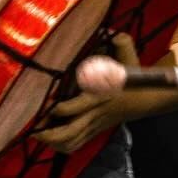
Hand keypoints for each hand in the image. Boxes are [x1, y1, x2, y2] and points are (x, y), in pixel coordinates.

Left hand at [36, 33, 137, 153]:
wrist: (145, 98)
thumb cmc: (132, 73)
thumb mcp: (128, 53)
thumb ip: (120, 40)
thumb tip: (109, 31)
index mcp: (100, 94)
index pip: (76, 106)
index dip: (58, 108)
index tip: (46, 103)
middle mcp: (95, 112)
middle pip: (70, 132)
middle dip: (49, 133)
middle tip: (32, 129)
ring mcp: (94, 124)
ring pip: (71, 142)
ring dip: (52, 142)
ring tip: (37, 135)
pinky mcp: (95, 131)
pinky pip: (76, 145)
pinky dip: (61, 146)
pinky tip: (49, 140)